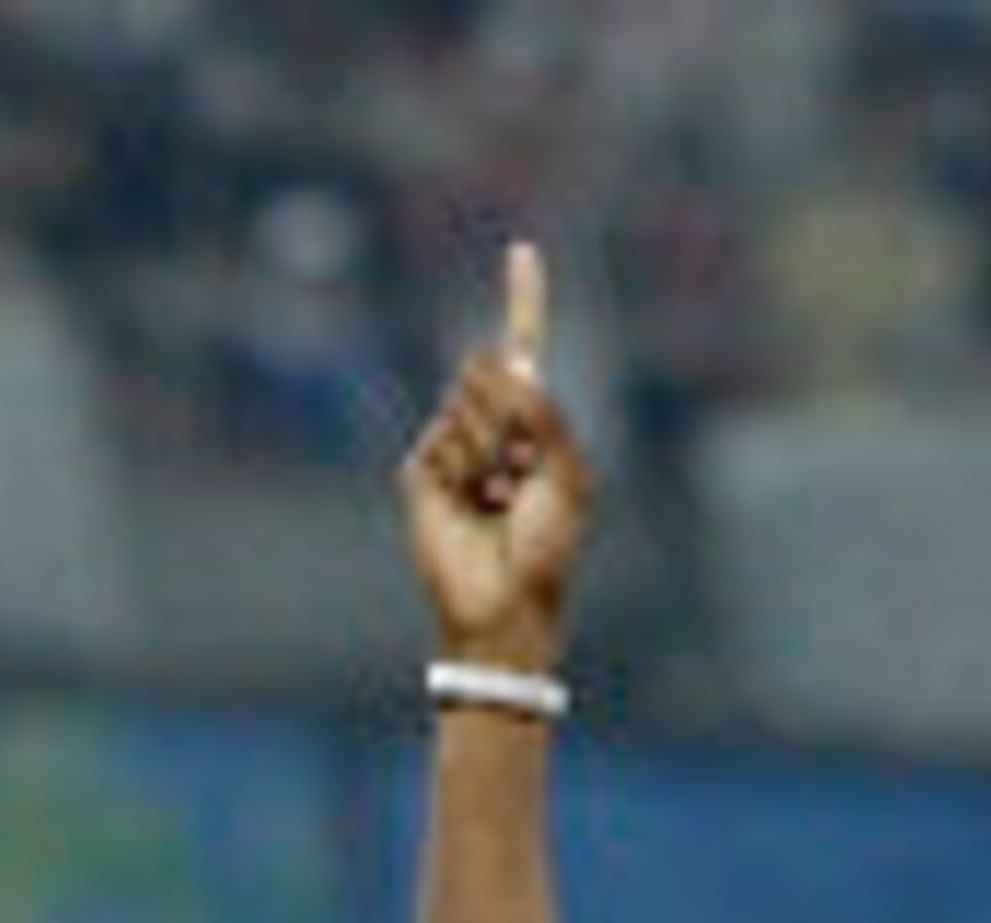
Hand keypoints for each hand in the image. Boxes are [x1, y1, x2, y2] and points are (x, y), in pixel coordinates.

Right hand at [397, 237, 590, 664]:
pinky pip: (440, 441)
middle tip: (518, 478)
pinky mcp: (421, 473)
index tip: (522, 249)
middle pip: (491, 371)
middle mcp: (491, 427)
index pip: (524, 349)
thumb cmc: (548, 550)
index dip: (524, 299)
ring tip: (495, 502)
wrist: (504, 605)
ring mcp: (453, 448)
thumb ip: (548, 415)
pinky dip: (458, 472)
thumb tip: (516, 366)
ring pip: (465, 405)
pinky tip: (466, 509)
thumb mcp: (569, 476)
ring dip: (488, 452)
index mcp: (533, 423)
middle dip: (510, 416)